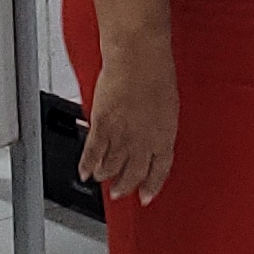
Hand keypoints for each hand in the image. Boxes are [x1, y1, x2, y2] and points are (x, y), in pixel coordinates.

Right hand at [81, 42, 178, 203]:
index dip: (151, 186)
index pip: (159, 171)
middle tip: (120, 192)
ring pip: (112, 167)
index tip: (146, 196)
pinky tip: (85, 172)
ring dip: (106, 176)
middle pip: (133, 173)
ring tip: (102, 179)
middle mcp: (144, 141)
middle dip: (126, 186)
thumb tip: (155, 134)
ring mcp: (122, 136)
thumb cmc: (157, 72)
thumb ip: (160, 125)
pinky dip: (87, 165)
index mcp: (165, 136)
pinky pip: (93, 153)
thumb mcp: (169, 104)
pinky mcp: (102, 127)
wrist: (138, 58)